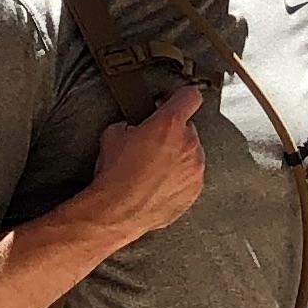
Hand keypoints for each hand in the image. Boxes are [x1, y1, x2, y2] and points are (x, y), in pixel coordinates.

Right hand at [87, 83, 206, 242]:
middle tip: (152, 145)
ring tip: (153, 169)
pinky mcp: (194, 190)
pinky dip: (179, 178)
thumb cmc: (116, 176)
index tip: (171, 103)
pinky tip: (158, 184)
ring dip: (177, 157)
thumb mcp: (113, 135)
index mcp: (169, 124)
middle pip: (188, 128)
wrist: (118, 211)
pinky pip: (190, 177)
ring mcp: (194, 169)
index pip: (190, 96)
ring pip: (191, 154)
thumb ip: (131, 124)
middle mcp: (188, 144)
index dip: (179, 97)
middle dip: (172, 133)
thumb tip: (133, 127)